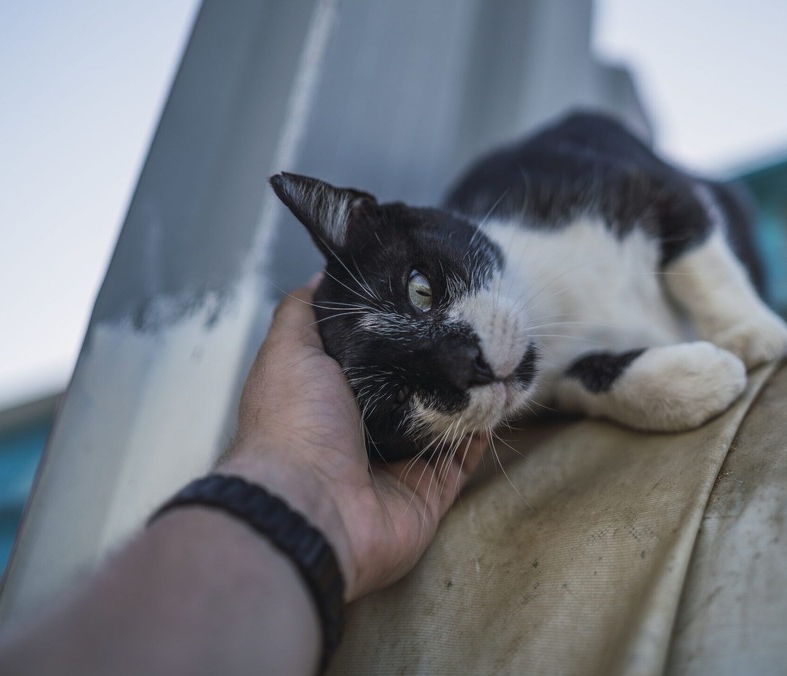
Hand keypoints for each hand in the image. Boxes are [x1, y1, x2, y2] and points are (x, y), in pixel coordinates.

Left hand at [219, 275, 485, 599]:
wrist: (310, 507)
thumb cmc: (293, 426)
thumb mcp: (288, 351)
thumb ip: (304, 313)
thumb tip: (321, 276)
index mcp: (328, 399)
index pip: (370, 358)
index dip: (396, 330)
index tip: (428, 297)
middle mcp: (361, 433)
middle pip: (411, 389)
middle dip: (439, 361)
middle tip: (473, 323)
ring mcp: (396, 466)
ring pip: (443, 421)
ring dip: (469, 392)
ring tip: (495, 353)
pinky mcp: (428, 494)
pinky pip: (463, 459)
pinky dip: (481, 430)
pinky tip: (498, 395)